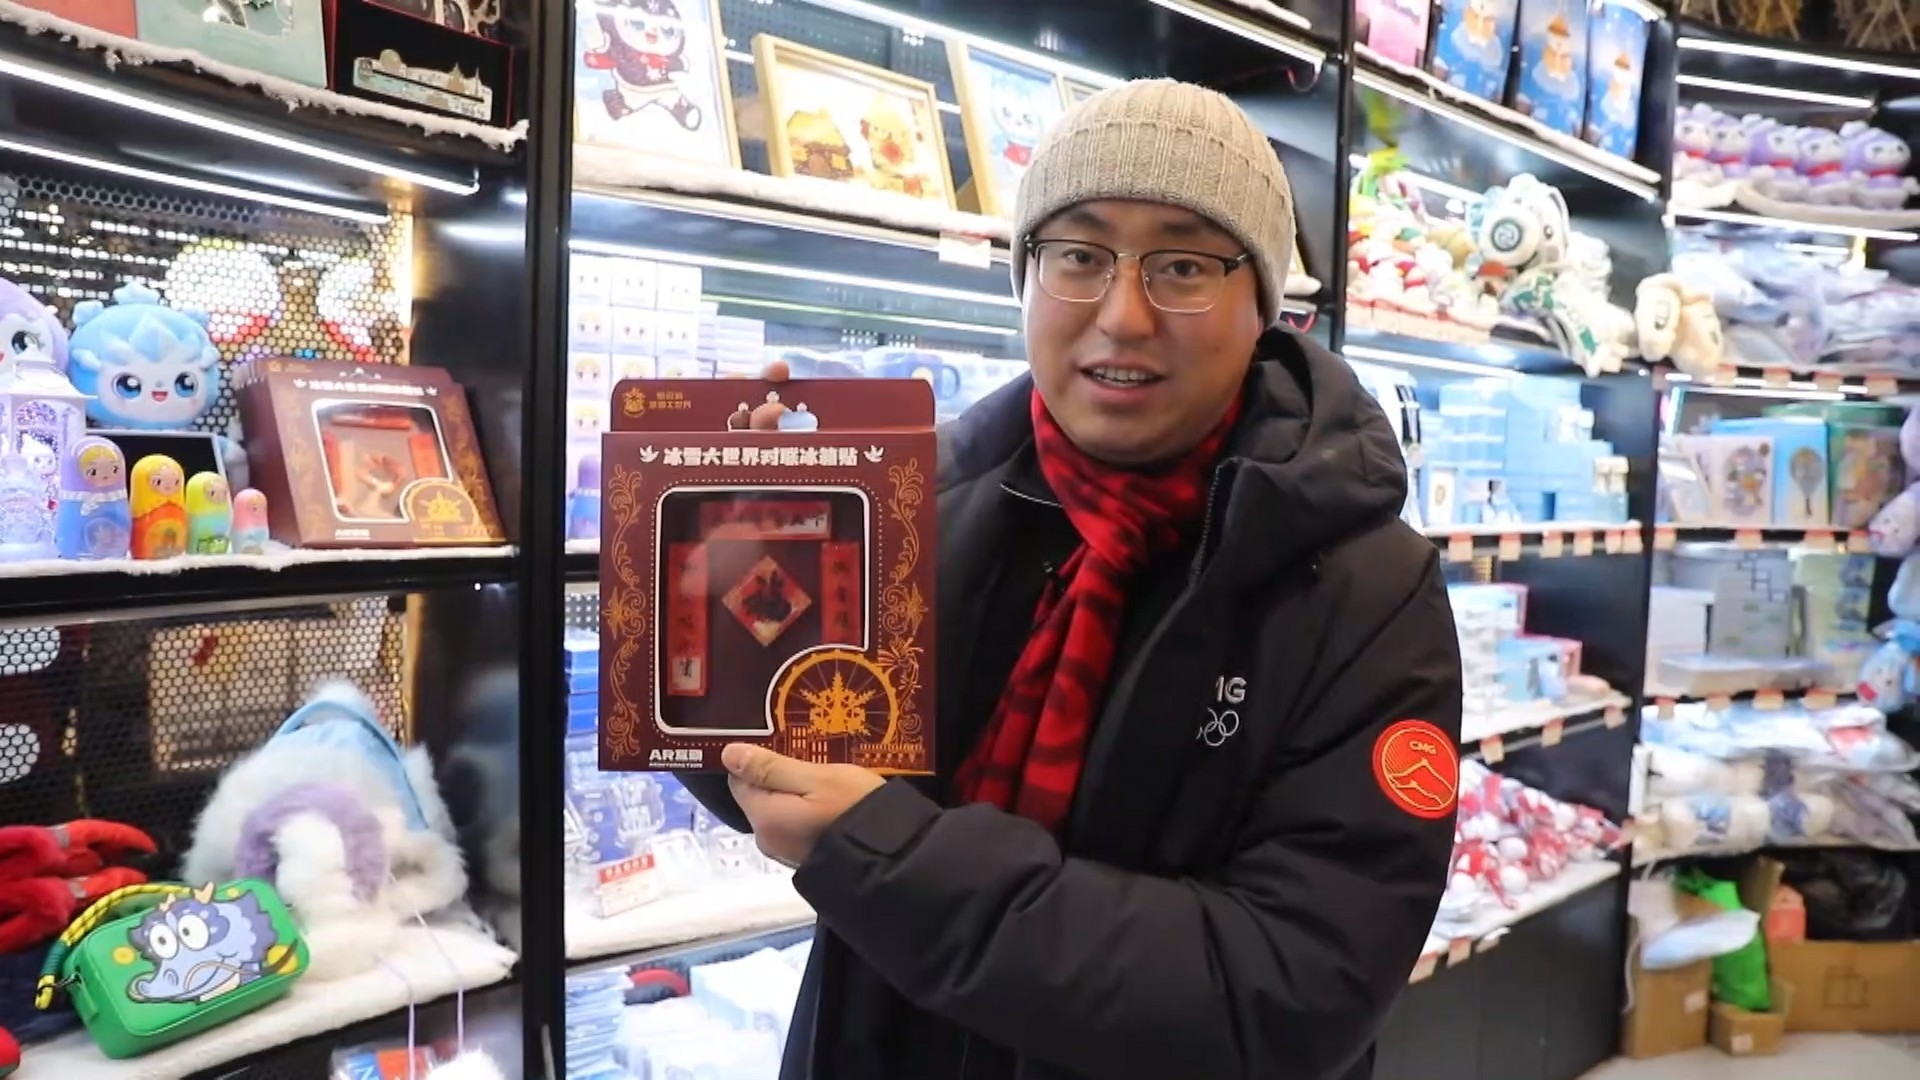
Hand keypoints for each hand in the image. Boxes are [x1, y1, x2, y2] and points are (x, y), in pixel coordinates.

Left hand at [723, 742, 885, 867]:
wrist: (893, 858)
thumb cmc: (854, 809)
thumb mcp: (817, 778)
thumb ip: (771, 768)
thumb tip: (728, 754)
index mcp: (763, 817)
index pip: (738, 779)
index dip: (758, 759)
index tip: (786, 745)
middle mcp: (766, 839)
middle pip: (758, 796)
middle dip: (779, 776)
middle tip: (812, 756)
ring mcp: (785, 852)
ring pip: (778, 810)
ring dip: (795, 793)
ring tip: (824, 775)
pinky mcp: (804, 857)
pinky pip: (795, 824)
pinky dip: (806, 810)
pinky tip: (831, 799)